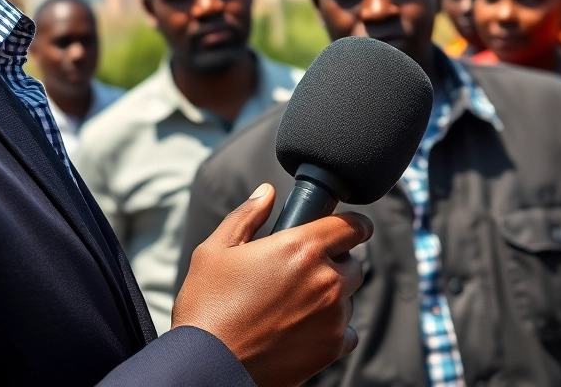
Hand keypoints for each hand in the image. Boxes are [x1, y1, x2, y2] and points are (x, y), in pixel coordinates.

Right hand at [172, 183, 371, 386]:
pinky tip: (301, 330)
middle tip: (300, 275)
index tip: (348, 230)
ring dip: (331, 298)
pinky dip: (331, 329)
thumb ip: (246, 216)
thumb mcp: (215, 251)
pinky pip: (347, 331)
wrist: (208, 367)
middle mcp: (325, 280)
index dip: (353, 226)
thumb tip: (266, 193)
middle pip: (352, 264)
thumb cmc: (207, 308)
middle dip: (334, 264)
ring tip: (293, 306)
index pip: (352, 226)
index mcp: (301, 248)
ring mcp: (332, 317)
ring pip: (348, 298)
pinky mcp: (331, 348)